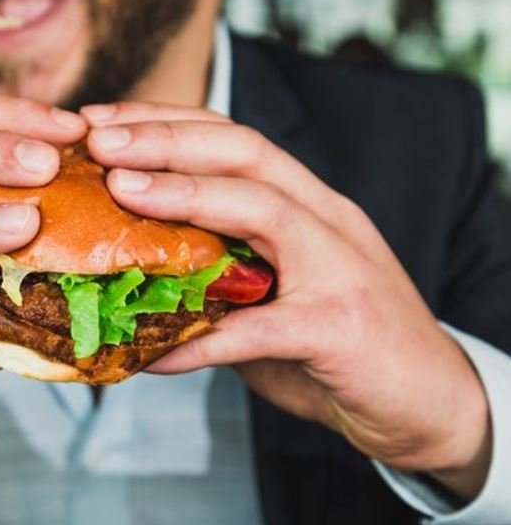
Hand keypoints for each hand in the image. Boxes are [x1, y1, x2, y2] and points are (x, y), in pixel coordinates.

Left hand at [83, 101, 490, 500]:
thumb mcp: (275, 291)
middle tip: (98, 139)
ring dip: (185, 193)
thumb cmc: (338, 343)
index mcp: (307, 204)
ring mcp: (340, 268)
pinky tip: (150, 353)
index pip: (233, 138)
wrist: (428, 402)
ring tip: (120, 190)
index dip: (166, 121)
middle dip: (167, 137)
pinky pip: (258, 329)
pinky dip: (201, 339)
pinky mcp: (341, 328)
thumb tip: (133, 271)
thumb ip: (220, 274)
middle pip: (245, 151)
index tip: (101, 122)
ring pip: (262, 208)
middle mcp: (326, 220)